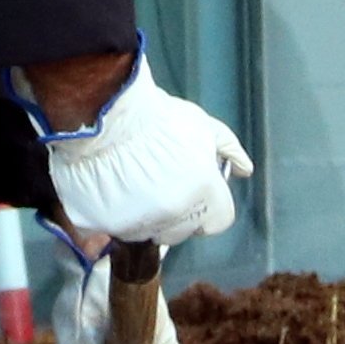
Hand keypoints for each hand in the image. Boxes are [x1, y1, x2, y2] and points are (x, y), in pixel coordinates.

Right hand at [37, 74, 250, 249]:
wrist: (103, 110)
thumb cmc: (156, 117)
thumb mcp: (203, 126)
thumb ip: (229, 151)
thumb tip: (244, 170)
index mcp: (203, 193)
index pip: (219, 221)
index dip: (210, 207)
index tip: (196, 193)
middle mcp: (172, 215)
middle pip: (183, 232)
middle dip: (177, 214)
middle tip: (160, 184)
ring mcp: (135, 223)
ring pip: (147, 233)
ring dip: (145, 217)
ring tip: (132, 183)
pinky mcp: (100, 224)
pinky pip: (111, 228)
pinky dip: (111, 214)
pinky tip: (108, 187)